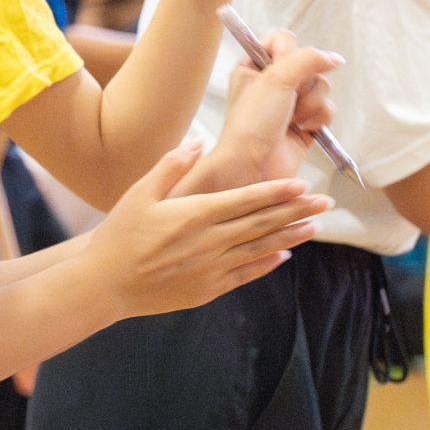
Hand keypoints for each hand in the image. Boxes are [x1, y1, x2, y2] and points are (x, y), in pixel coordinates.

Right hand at [90, 141, 330, 318]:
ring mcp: (212, 268)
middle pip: (262, 223)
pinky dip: (266, 264)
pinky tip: (283, 256)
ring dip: (289, 236)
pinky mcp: (208, 288)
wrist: (104, 284)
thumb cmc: (119, 235)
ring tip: (314, 226)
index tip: (302, 184)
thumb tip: (199, 140)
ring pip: (260, 249)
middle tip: (325, 202)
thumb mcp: (140, 192)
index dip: (277, 192)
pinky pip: (245, 274)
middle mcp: (210, 241)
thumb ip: (173, 165)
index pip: (246, 200)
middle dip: (296, 211)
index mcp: (195, 214)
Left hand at [184, 34, 341, 192]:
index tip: (283, 66)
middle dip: (304, 84)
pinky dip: (318, 119)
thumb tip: (334, 58)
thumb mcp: (275, 79)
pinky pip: (326, 109)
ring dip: (312, 103)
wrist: (251, 167)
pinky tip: (303, 130)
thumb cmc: (252, 123)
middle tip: (288, 99)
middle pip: (309, 65)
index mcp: (253, 66)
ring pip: (321, 87)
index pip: (283, 40)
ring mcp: (289, 104)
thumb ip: (307, 59)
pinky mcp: (304, 125)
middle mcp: (272, 83)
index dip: (289, 51)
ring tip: (293, 119)